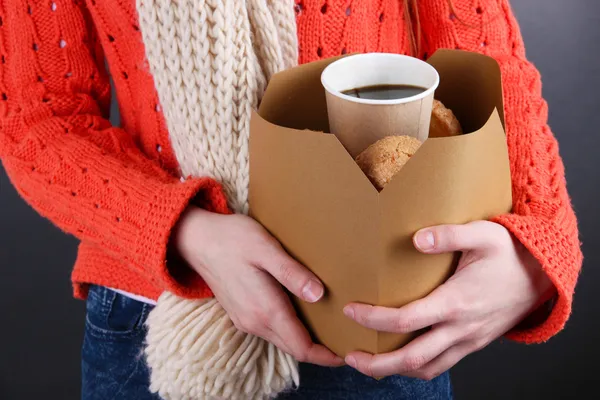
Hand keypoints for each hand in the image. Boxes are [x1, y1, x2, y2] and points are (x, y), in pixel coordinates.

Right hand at [174, 207, 341, 366]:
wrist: (196, 239)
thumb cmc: (233, 239)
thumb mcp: (266, 249)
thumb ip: (292, 274)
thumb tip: (319, 295)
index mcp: (265, 310)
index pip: (302, 347)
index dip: (327, 355)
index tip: (347, 351)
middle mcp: (255, 322)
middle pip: (294, 348)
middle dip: (320, 351)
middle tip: (346, 339)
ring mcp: (246, 320)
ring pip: (282, 341)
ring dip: (305, 340)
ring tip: (329, 328)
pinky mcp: (241, 313)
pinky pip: (271, 331)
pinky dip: (290, 331)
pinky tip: (302, 315)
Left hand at [343, 221, 554, 379]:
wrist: (545, 275)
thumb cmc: (512, 253)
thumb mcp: (483, 234)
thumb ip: (449, 235)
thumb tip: (417, 239)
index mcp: (457, 302)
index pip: (406, 320)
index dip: (374, 318)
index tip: (351, 310)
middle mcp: (461, 328)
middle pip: (412, 358)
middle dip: (377, 363)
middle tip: (350, 357)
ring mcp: (469, 340)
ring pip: (428, 369)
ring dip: (396, 371)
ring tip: (370, 362)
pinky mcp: (474, 343)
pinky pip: (442, 364)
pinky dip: (418, 368)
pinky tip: (403, 358)